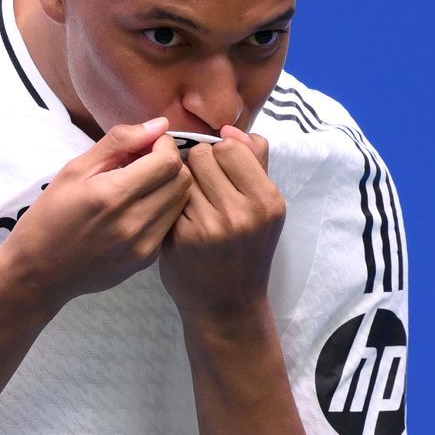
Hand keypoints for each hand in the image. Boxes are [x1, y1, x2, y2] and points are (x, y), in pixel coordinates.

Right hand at [0, 117, 194, 305]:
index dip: (164, 145)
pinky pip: (169, 224)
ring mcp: (143, 246)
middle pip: (181, 181)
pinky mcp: (146, 260)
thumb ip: (119, 142)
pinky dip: (162, 209)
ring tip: (141, 185)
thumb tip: (159, 124)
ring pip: (181, 203)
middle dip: (169, 163)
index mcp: (112, 195)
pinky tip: (137, 208)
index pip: (167, 161)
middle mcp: (134, 223)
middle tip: (145, 162)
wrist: (38, 272)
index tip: (147, 144)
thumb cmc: (50, 216)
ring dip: (168, 186)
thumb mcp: (74, 170)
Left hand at [160, 124, 284, 321]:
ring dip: (184, 183)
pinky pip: (168, 197)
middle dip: (200, 166)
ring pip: (181, 174)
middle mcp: (240, 213)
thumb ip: (255, 162)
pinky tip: (182, 220)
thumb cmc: (247, 251)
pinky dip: (171, 203)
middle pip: (202, 155)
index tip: (222, 172)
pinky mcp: (179, 237)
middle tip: (206, 189)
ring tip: (194, 204)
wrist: (227, 305)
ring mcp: (208, 226)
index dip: (221, 154)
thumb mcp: (265, 208)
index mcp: (267, 200)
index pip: (231, 146)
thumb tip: (231, 129)